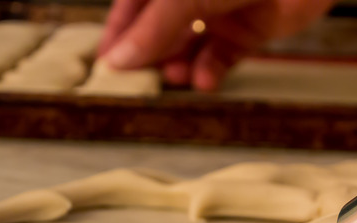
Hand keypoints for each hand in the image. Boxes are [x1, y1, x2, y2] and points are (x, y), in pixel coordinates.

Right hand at [98, 0, 334, 90]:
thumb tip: (118, 60)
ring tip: (173, 78)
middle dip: (151, 54)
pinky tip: (202, 81)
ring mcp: (222, 10)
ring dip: (180, 64)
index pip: (134, 5)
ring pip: (191, 45)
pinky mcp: (251, 30)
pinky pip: (223, 56)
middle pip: (162, 29)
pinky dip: (211, 70)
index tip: (106, 64)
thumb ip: (152, 29)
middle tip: (138, 81)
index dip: (119, 33)